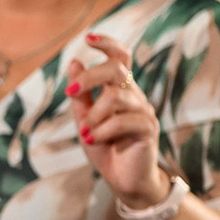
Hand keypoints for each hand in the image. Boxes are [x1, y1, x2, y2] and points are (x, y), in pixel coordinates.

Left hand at [64, 33, 170, 206]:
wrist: (123, 181)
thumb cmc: (106, 148)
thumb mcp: (85, 120)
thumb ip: (80, 95)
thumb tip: (74, 61)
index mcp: (121, 90)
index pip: (121, 57)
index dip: (107, 44)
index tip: (87, 38)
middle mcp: (135, 96)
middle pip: (117, 70)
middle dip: (89, 77)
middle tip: (70, 93)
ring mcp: (144, 112)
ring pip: (116, 97)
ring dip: (94, 115)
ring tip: (86, 132)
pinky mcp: (148, 129)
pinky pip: (123, 121)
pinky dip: (103, 130)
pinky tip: (94, 139)